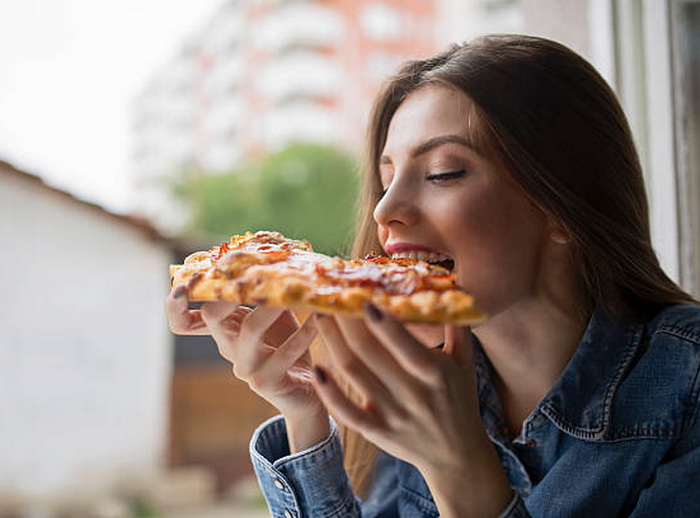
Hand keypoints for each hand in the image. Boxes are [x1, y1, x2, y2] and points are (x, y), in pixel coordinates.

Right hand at [166, 285, 328, 449]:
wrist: (307, 392)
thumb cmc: (290, 345)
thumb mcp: (275, 313)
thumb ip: (266, 291)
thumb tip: (275, 252)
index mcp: (224, 330)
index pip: (184, 321)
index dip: (175, 305)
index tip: (182, 284)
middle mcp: (229, 347)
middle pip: (212, 316)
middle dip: (226, 290)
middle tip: (248, 269)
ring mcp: (246, 367)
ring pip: (250, 330)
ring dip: (272, 306)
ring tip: (292, 290)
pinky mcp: (267, 383)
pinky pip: (284, 354)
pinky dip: (304, 333)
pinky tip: (318, 319)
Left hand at [313, 304, 511, 515]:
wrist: (457, 456)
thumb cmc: (459, 399)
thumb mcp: (465, 361)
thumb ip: (457, 324)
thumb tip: (451, 286)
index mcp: (435, 373)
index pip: (405, 345)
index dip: (383, 323)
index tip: (363, 299)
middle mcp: (412, 394)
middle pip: (369, 352)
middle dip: (345, 322)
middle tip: (331, 296)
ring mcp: (392, 414)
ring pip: (353, 373)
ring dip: (332, 342)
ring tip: (320, 316)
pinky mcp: (377, 431)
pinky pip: (347, 412)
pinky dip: (329, 392)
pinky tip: (317, 369)